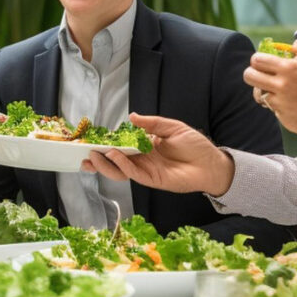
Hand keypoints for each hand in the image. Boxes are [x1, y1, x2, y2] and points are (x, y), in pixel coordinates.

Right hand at [79, 113, 234, 195]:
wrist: (213, 163)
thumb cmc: (195, 145)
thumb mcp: (172, 128)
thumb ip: (151, 123)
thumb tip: (131, 117)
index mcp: (146, 147)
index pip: (121, 146)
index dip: (107, 144)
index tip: (92, 139)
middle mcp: (143, 160)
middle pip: (115, 161)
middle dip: (98, 158)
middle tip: (83, 152)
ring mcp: (147, 171)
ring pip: (120, 170)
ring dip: (106, 164)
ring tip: (93, 155)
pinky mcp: (154, 180)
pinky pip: (134, 174)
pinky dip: (123, 165)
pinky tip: (115, 155)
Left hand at [244, 41, 296, 138]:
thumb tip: (295, 44)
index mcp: (290, 69)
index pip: (257, 60)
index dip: (258, 60)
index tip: (262, 62)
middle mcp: (282, 86)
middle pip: (249, 76)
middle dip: (253, 74)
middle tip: (261, 75)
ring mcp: (281, 104)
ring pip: (260, 95)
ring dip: (266, 92)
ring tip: (280, 91)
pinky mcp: (284, 119)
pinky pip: (275, 110)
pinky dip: (281, 106)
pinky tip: (296, 105)